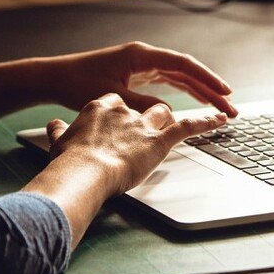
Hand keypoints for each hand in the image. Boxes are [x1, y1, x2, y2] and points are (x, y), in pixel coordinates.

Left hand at [46, 41, 237, 117]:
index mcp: (141, 55)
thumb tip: (168, 113)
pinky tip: (198, 100)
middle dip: (210, 89)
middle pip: (186, 71)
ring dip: (201, 91)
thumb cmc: (78, 83)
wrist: (56, 78)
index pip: (183, 65)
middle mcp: (145, 56)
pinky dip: (185, 91)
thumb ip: (142, 105)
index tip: (225, 91)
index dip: (207, 78)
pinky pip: (169, 81)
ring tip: (220, 107)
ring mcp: (142, 65)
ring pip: (180, 77)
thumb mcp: (114, 97)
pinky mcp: (137, 74)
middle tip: (230, 107)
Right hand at [46, 93, 227, 194]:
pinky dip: (205, 121)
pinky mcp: (159, 140)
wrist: (82, 171)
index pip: (116, 102)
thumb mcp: (58, 142)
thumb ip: (58, 132)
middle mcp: (124, 110)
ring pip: (163, 113)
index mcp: (99, 107)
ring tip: (170, 130)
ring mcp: (143, 124)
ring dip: (168, 122)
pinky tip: (219, 117)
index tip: (117, 125)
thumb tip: (54, 126)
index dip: (120, 115)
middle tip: (142, 134)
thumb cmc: (69, 162)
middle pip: (142, 107)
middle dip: (145, 119)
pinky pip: (188, 126)